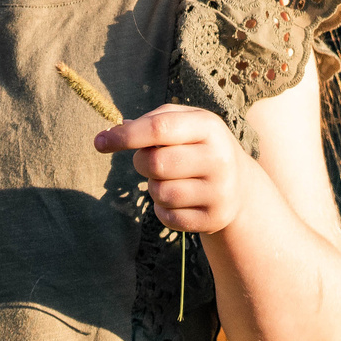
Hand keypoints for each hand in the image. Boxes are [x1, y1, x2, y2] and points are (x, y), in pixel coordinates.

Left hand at [95, 104, 252, 234]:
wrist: (240, 185)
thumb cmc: (198, 146)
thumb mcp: (184, 123)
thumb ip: (150, 122)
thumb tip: (111, 133)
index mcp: (209, 126)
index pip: (160, 129)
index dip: (125, 136)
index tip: (100, 142)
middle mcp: (219, 158)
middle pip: (155, 163)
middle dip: (141, 162)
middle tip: (149, 161)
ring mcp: (220, 191)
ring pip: (159, 193)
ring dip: (153, 187)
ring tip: (171, 179)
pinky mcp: (214, 218)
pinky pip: (167, 217)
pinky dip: (162, 209)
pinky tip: (179, 199)